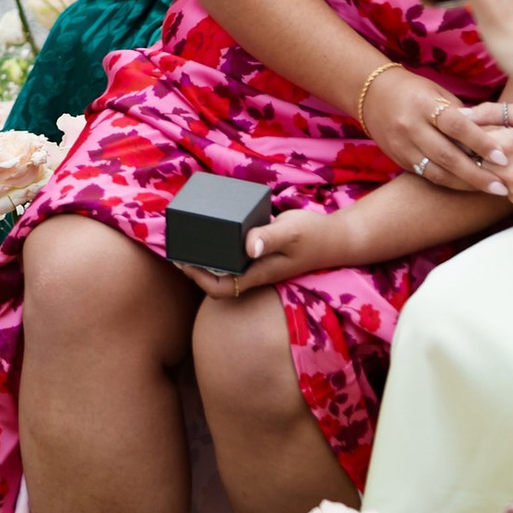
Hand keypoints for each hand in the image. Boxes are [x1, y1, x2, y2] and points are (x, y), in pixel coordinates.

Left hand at [181, 203, 356, 297]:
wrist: (335, 237)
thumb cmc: (313, 237)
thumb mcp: (291, 233)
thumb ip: (269, 238)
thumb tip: (247, 248)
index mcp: (257, 273)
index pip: (220, 288)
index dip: (198, 278)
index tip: (182, 261)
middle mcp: (254, 270)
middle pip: (217, 278)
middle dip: (195, 266)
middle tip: (177, 246)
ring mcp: (257, 261)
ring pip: (224, 265)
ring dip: (206, 254)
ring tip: (188, 235)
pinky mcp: (260, 248)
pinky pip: (234, 250)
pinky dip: (221, 241)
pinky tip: (213, 224)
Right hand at [355, 56, 512, 199]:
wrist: (371, 94)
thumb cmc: (414, 90)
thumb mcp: (438, 92)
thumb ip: (461, 115)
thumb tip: (492, 135)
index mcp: (424, 104)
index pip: (456, 126)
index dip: (481, 143)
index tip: (503, 157)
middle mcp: (411, 126)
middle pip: (448, 156)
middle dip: (478, 174)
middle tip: (503, 186)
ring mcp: (402, 145)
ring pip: (438, 172)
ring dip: (467, 184)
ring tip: (492, 189)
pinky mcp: (399, 159)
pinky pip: (427, 175)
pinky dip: (451, 182)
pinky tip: (469, 186)